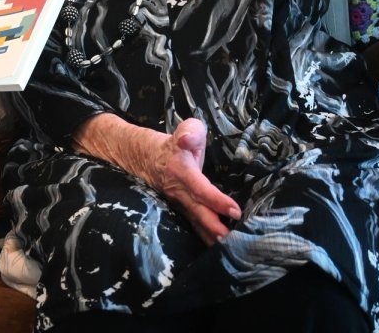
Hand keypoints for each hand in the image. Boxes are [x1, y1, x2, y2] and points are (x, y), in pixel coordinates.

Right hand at [75, 115, 240, 245]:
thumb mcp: (185, 129)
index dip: (217, 201)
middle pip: (197, 211)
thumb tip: (187, 140)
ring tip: (227, 249)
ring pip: (195, 221)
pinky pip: (193, 224)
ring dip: (209, 236)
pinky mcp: (180, 210)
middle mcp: (178, 190)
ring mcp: (177, 203)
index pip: (200, 188)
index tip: (235, 211)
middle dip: (213, 226)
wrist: (144, 157)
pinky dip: (204, 236)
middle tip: (230, 239)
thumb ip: (190, 132)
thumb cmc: (174, 144)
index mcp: (181, 170)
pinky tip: (217, 247)